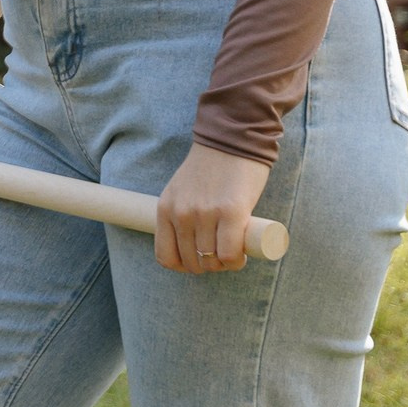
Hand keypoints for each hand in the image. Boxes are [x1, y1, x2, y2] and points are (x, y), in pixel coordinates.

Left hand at [154, 143, 271, 274]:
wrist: (232, 140)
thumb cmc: (211, 168)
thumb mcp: (182, 191)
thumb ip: (182, 213)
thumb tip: (193, 245)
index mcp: (166, 209)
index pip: (165, 256)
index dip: (184, 266)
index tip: (199, 260)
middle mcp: (181, 214)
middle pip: (192, 262)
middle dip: (209, 266)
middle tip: (222, 256)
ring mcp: (205, 214)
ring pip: (211, 261)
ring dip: (225, 265)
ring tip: (234, 254)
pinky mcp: (231, 212)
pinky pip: (230, 253)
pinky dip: (236, 261)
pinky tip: (242, 254)